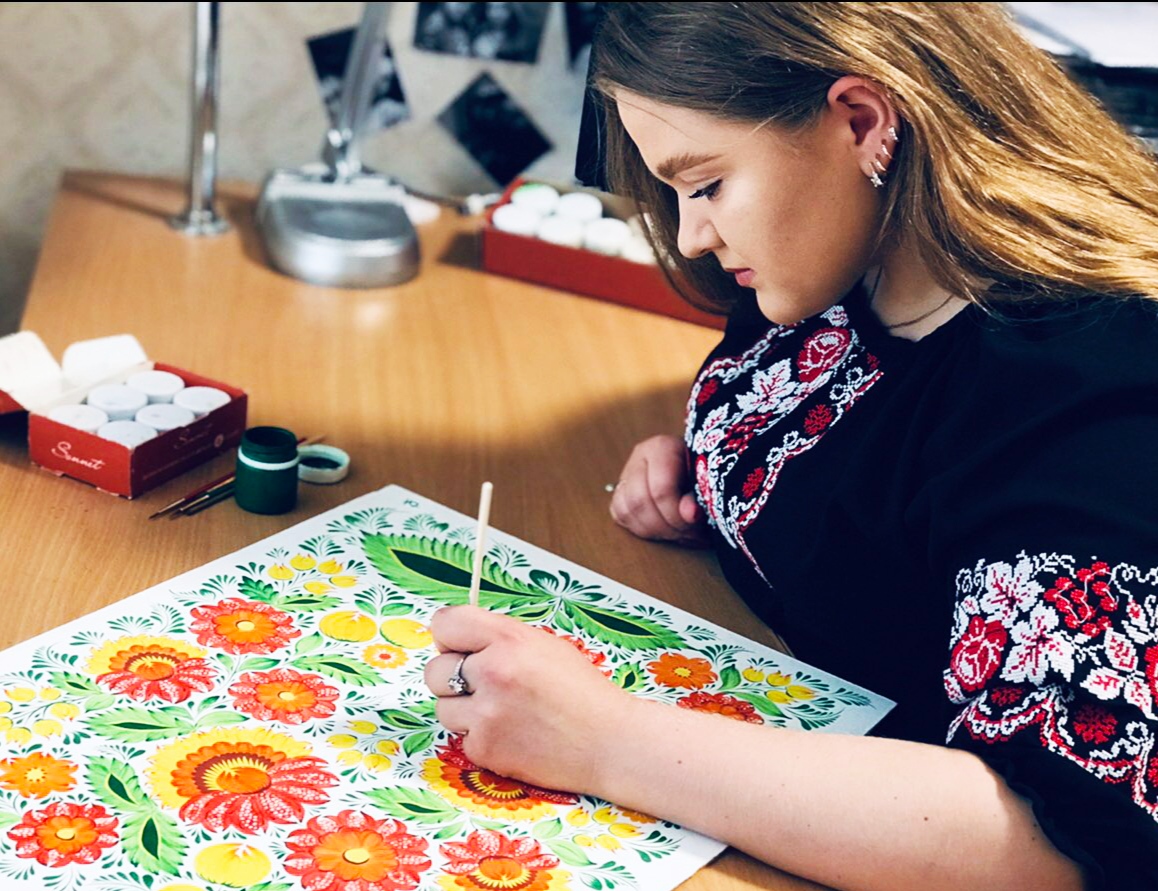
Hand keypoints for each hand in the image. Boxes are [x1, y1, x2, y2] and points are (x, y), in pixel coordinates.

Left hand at [424, 605, 636, 793]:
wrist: (610, 742)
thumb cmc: (582, 693)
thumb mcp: (544, 646)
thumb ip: (499, 639)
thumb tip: (457, 642)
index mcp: (509, 640)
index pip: (445, 624)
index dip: (451, 637)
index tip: (459, 646)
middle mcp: (493, 673)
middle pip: (434, 669)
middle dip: (453, 677)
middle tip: (484, 684)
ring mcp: (487, 714)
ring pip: (443, 707)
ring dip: (466, 710)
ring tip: (504, 712)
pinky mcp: (485, 749)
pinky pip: (462, 738)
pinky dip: (482, 738)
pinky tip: (513, 735)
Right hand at [610, 434, 707, 545]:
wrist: (698, 469)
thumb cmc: (706, 474)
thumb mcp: (707, 482)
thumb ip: (699, 497)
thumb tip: (690, 514)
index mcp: (662, 447)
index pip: (661, 489)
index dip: (677, 513)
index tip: (695, 523)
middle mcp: (640, 458)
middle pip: (640, 502)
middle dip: (666, 525)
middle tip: (690, 533)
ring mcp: (627, 474)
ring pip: (627, 511)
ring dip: (655, 530)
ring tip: (680, 532)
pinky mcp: (621, 492)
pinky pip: (620, 515)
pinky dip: (642, 529)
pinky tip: (663, 530)